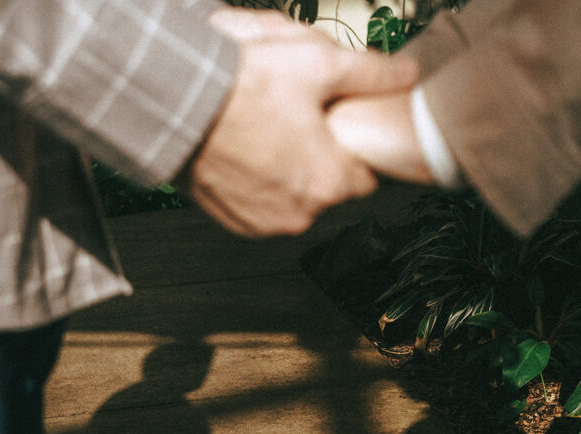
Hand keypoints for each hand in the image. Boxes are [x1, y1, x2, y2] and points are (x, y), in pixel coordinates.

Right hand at [179, 9, 418, 237]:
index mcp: (329, 181)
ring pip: (296, 200)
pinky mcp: (235, 223)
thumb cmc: (241, 84)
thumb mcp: (316, 63)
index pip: (364, 177)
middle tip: (299, 126)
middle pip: (329, 189)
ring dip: (290, 177)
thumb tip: (408, 74)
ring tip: (269, 137)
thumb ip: (369, 73)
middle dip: (321, 163)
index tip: (336, 130)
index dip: (353, 150)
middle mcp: (301, 212)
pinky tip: (247, 155)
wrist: (172, 103)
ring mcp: (265, 223)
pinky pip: (261, 208)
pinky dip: (259, 188)